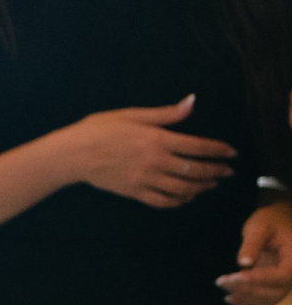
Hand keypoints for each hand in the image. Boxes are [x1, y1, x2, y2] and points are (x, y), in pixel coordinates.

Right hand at [62, 96, 234, 207]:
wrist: (72, 154)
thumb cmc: (99, 129)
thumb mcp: (132, 115)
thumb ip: (166, 113)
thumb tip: (192, 102)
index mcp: (157, 139)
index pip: (198, 147)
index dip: (219, 150)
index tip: (232, 153)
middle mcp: (155, 162)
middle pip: (195, 170)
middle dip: (216, 171)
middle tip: (228, 171)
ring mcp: (145, 180)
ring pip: (183, 189)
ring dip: (202, 187)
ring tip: (211, 184)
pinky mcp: (135, 192)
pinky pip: (164, 201)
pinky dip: (179, 201)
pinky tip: (187, 197)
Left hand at [220, 200, 291, 304]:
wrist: (276, 223)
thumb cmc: (269, 221)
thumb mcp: (259, 227)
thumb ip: (252, 244)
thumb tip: (244, 263)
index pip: (283, 276)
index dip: (260, 279)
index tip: (236, 276)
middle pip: (276, 292)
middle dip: (247, 289)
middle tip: (221, 281)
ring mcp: (285, 283)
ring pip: (270, 301)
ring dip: (245, 298)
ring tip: (223, 286)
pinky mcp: (275, 287)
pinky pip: (266, 303)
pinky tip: (231, 298)